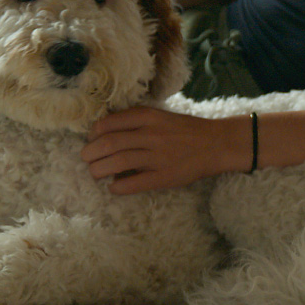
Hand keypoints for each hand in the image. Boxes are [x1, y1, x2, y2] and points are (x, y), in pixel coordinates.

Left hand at [81, 106, 249, 194]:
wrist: (217, 143)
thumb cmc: (186, 130)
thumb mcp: (161, 116)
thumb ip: (136, 122)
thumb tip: (106, 134)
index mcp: (149, 117)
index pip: (109, 123)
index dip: (94, 133)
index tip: (91, 140)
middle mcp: (151, 135)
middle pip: (109, 144)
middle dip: (91, 153)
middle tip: (86, 159)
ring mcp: (158, 157)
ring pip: (117, 163)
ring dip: (98, 170)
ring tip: (95, 173)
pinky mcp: (164, 177)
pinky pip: (134, 183)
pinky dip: (118, 187)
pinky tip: (113, 187)